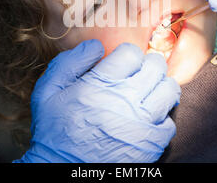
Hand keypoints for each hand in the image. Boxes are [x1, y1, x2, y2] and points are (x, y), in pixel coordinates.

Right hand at [14, 39, 180, 162]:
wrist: (61, 171)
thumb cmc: (54, 131)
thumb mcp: (47, 92)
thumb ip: (68, 63)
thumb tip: (96, 45)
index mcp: (100, 84)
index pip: (131, 53)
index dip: (128, 54)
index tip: (123, 62)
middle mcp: (125, 100)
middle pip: (155, 67)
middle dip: (149, 64)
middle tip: (141, 72)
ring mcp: (141, 123)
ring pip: (169, 91)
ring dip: (161, 86)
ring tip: (150, 91)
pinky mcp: (150, 144)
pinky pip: (170, 122)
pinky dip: (162, 118)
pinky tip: (149, 118)